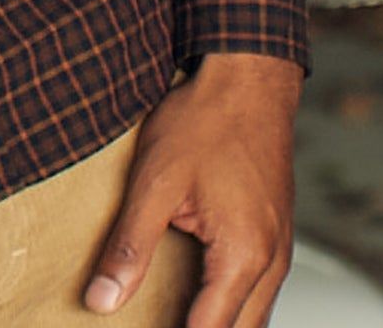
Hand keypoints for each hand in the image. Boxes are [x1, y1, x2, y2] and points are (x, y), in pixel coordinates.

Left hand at [84, 52, 302, 327]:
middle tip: (154, 323)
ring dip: (218, 322)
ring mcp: (280, 249)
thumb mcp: (155, 182)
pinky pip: (258, 289)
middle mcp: (271, 262)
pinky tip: (200, 296)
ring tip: (172, 315)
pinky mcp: (276, 234)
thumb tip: (102, 300)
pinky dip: (231, 303)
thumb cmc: (205, 121)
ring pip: (254, 315)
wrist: (248, 78)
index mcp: (242, 257)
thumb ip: (130, 246)